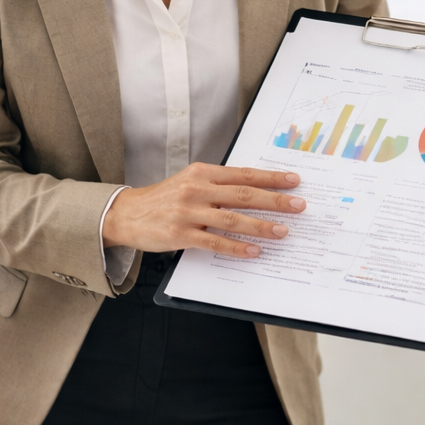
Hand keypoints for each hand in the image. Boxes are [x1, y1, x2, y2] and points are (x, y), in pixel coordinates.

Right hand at [101, 163, 305, 255]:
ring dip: (260, 226)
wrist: (126, 214)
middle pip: (243, 194)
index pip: (244, 174)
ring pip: (232, 219)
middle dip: (275, 200)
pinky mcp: (180, 234)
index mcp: (203, 173)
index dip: (271, 177)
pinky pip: (214, 242)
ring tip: (282, 231)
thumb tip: (255, 191)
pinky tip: (254, 251)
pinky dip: (236, 247)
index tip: (294, 181)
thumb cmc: (164, 199)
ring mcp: (188, 212)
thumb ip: (219, 185)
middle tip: (298, 205)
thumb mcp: (190, 182)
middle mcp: (197, 189)